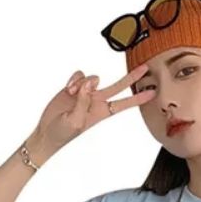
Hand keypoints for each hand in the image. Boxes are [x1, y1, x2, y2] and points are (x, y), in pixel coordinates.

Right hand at [31, 63, 156, 158]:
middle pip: (119, 86)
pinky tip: (68, 89)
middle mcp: (97, 101)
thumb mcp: (76, 121)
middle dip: (131, 77)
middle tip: (145, 67)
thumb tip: (90, 82)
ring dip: (83, 82)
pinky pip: (79, 75)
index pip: (125, 103)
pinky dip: (74, 79)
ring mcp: (85, 93)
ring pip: (94, 77)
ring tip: (72, 93)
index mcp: (102, 112)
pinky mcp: (73, 87)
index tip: (153, 93)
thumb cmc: (64, 133)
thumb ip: (84, 100)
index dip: (139, 98)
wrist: (47, 132)